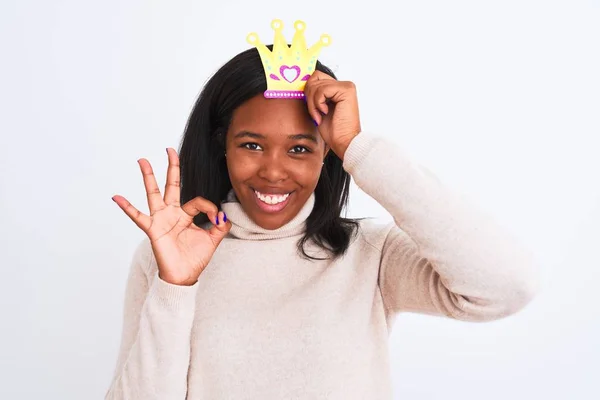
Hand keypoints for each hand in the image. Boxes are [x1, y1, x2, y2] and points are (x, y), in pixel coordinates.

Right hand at [112, 148, 230, 285]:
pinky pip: (138, 217)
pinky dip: (127, 207)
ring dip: (149, 177)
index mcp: (186, 215)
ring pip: (154, 194)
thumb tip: (223, 215)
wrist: (183, 276)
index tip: (216, 220)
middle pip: (172, 185)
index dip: (210, 208)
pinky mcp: (153, 229)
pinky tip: (117, 197)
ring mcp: (161, 219)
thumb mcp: (213, 240)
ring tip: (142, 160)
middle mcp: (172, 213)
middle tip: (169, 149)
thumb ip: (221, 226)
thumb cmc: (195, 258)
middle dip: (172, 168)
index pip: (198, 201)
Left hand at [304, 70, 360, 159]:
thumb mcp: (318, 108)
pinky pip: (322, 90)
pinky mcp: (346, 90)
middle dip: (309, 98)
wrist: (344, 142)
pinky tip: (325, 112)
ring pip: (316, 85)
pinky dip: (318, 103)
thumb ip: (314, 95)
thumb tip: (301, 84)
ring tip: (320, 115)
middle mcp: (344, 85)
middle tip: (315, 114)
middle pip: (314, 78)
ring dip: (313, 103)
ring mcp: (346, 86)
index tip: (312, 108)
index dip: (309, 91)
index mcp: (338, 88)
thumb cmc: (333, 130)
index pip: (316, 77)